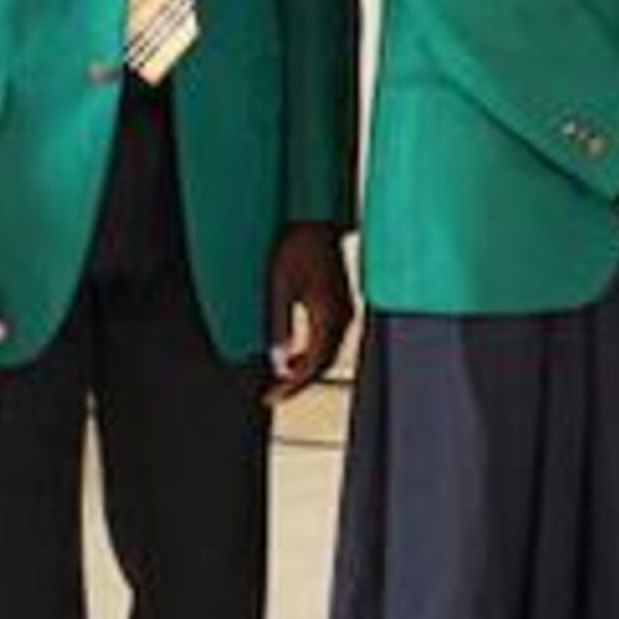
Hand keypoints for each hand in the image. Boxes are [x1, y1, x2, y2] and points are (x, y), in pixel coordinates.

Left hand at [265, 222, 354, 399]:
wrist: (314, 222)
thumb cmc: (297, 248)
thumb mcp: (279, 288)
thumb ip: (279, 326)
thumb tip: (277, 360)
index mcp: (330, 315)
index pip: (315, 365)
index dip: (293, 385)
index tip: (273, 396)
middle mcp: (343, 316)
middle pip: (325, 364)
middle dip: (299, 383)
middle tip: (274, 394)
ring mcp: (346, 310)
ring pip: (329, 353)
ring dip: (306, 369)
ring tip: (281, 378)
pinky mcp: (342, 305)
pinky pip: (330, 340)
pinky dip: (313, 354)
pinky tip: (295, 355)